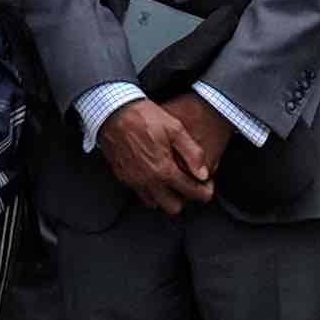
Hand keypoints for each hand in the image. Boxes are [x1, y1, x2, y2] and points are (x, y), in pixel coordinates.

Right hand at [98, 96, 217, 212]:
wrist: (113, 112)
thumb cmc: (143, 117)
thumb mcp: (175, 128)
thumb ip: (192, 153)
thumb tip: (203, 172)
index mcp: (164, 170)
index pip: (191, 192)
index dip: (204, 192)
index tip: (207, 187)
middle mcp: (148, 180)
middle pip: (173, 207)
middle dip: (184, 198)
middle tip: (188, 184)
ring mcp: (134, 181)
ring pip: (155, 203)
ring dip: (165, 196)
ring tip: (171, 181)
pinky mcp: (123, 177)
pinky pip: (140, 194)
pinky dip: (150, 190)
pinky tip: (154, 175)